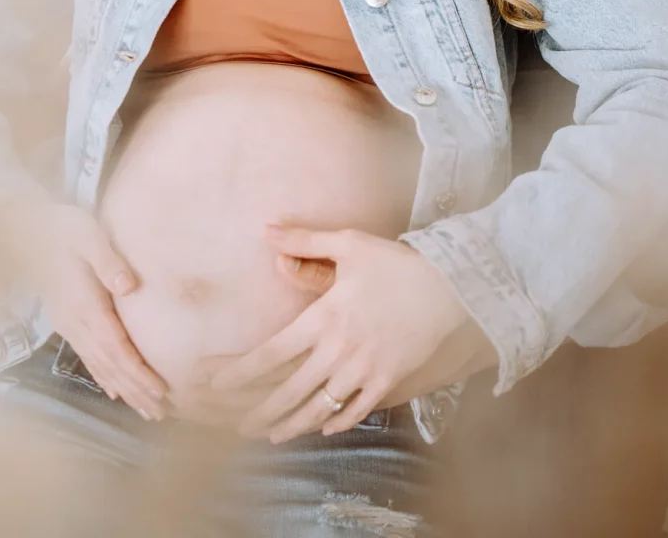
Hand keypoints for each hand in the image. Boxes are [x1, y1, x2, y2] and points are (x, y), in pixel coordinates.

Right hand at [0, 200, 166, 420]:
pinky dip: (105, 376)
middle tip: (161, 413)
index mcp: (85, 307)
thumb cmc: (61, 229)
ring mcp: (70, 325)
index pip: (117, 350)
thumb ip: (108, 261)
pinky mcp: (69, 321)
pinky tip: (115, 390)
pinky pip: (89, 356)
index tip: (161, 391)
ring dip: (124, 389)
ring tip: (147, 410)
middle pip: (111, 366)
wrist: (23, 230)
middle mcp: (76, 324)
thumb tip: (128, 287)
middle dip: (136, 391)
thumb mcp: (86, 235)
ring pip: (100, 366)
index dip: (138, 373)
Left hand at [207, 225, 486, 441]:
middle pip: (288, 390)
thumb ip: (306, 240)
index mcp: (323, 318)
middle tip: (234, 427)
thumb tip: (267, 231)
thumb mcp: (350, 244)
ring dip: (290, 424)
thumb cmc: (398, 264)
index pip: (270, 353)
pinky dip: (336, 422)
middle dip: (257, 411)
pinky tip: (322, 428)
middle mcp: (338, 351)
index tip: (215, 385)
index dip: (240, 373)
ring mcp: (363, 370)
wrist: (452, 288)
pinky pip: (356, 409)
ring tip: (270, 435)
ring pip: (318, 407)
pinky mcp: (388, 381)